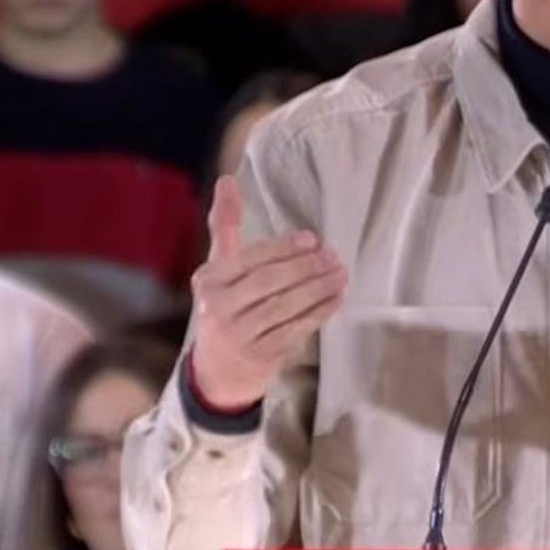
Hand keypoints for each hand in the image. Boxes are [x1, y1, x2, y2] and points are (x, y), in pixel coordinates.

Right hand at [191, 175, 348, 409]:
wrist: (218, 369)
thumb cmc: (224, 306)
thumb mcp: (218, 268)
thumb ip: (225, 225)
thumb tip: (227, 180)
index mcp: (208, 281)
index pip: (249, 260)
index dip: (282, 249)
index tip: (311, 239)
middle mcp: (218, 308)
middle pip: (268, 283)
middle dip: (305, 268)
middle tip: (333, 256)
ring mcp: (239, 335)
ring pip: (284, 307)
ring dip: (317, 290)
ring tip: (341, 274)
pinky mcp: (261, 356)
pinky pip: (295, 330)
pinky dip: (319, 313)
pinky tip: (336, 299)